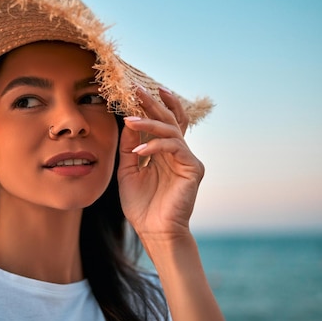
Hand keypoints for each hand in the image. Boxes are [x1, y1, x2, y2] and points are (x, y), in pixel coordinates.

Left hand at [117, 86, 204, 241]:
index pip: (161, 123)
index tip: (136, 90)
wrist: (154, 231)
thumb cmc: (141, 205)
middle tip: (137, 89)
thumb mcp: (128, 170)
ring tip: (130, 120)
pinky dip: (156, 145)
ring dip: (150, 122)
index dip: (151, 106)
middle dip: (153, 103)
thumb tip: (128, 122)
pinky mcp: (193, 168)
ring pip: (171, 130)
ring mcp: (187, 159)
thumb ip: (129, 147)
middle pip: (169, 120)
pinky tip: (139, 151)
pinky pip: (175, 148)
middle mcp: (177, 152)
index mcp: (163, 152)